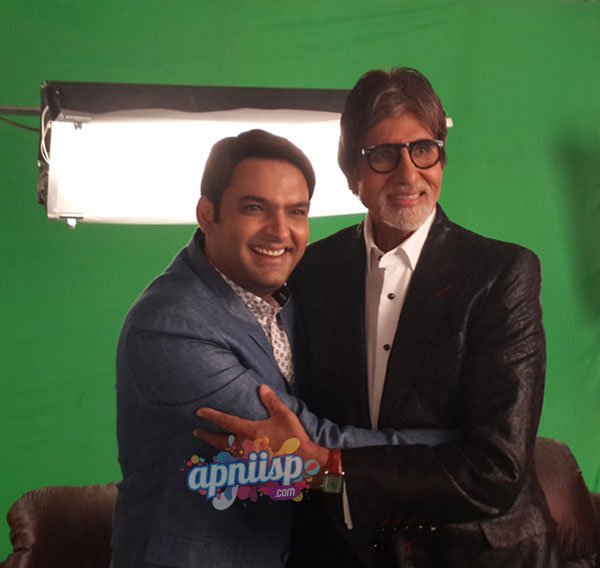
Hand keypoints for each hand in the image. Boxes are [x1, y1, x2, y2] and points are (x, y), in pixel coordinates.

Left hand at [194, 384, 327, 470]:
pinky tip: (228, 459)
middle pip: (219, 441)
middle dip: (206, 435)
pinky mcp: (253, 470)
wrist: (302, 464)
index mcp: (250, 431)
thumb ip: (271, 401)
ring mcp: (247, 460)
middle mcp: (244, 447)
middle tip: (196, 431)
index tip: (199, 412)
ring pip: (225, 454)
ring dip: (216, 448)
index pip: (225, 422)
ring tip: (209, 443)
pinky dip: (228, 460)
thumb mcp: (284, 415)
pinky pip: (235, 464)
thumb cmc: (293, 438)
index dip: (211, 416)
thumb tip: (261, 387)